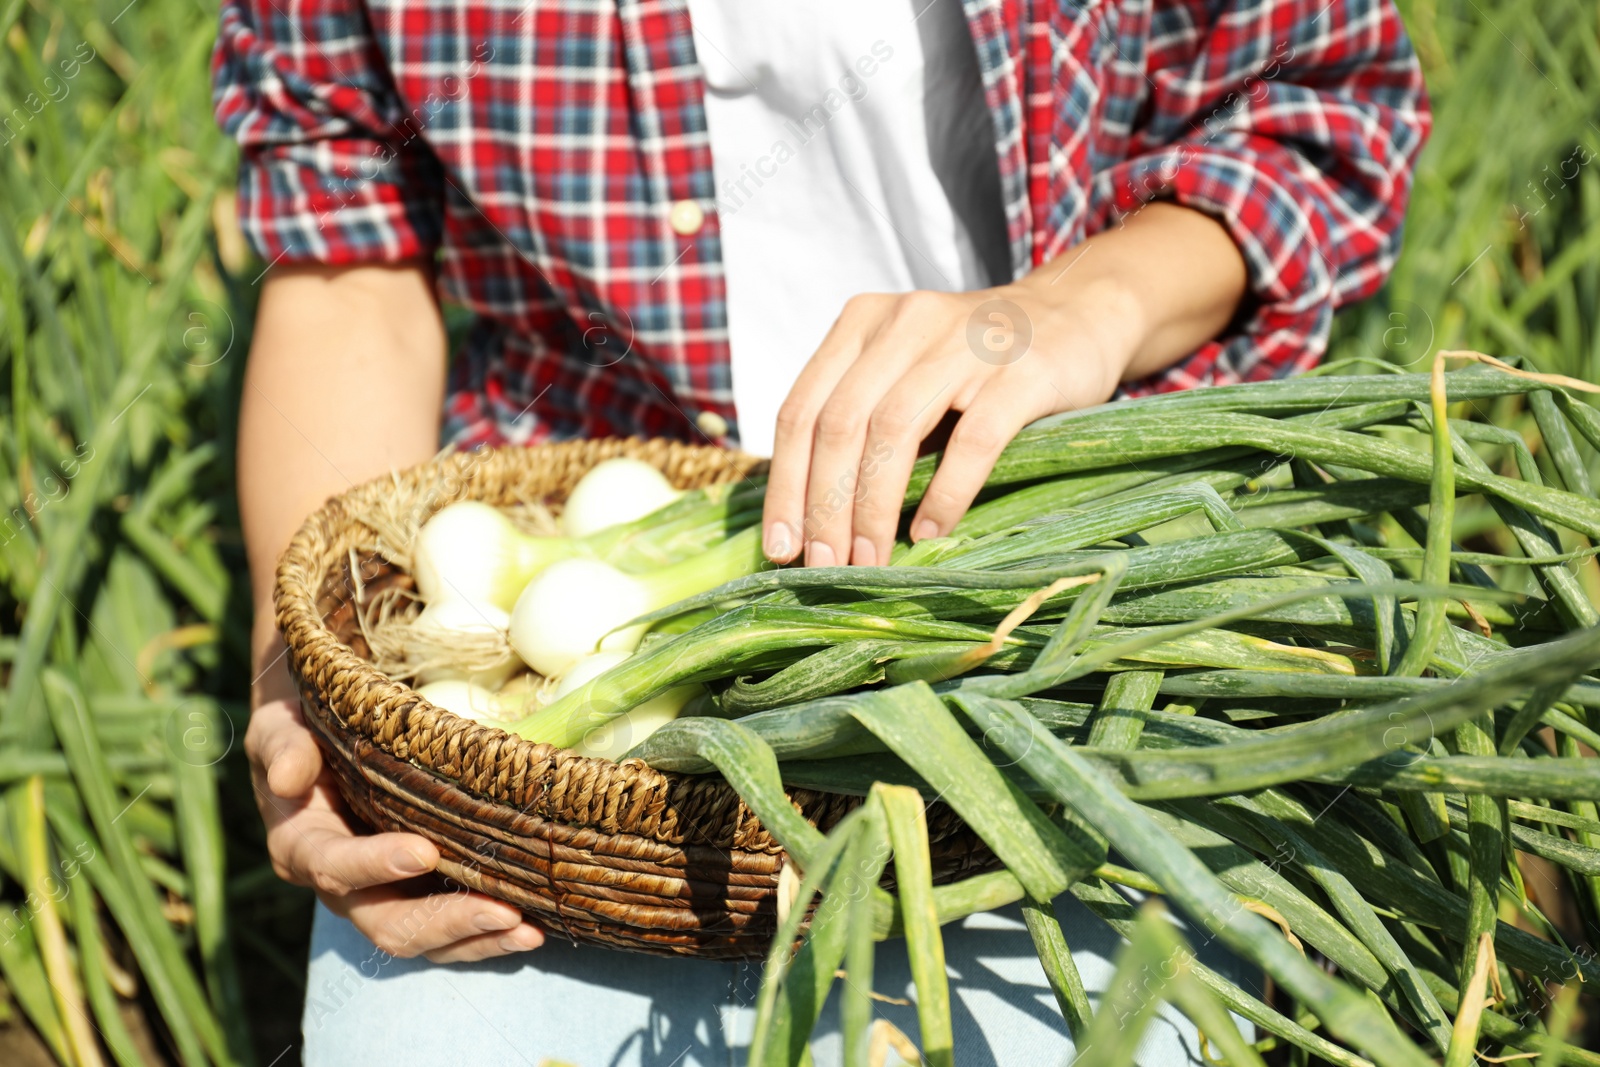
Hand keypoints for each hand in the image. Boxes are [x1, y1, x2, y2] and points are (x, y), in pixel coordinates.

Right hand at [248, 648, 544, 963]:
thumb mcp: (281, 726)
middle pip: (389, 923)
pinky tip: (533, 930)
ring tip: (528, 933)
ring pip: (428, 940)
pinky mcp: (420, 894)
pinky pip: (452, 930)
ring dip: (478, 941)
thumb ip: (283, 747)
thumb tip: (288, 780)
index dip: (376, 864)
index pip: (335, 865)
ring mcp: (385, 895)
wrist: (323, 738)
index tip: (424, 852)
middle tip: (502, 911)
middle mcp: (344, 886)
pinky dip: (489, 935)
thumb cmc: (303, 726)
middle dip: (446, 922)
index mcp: (303, 847)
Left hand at [760, 203, 1248, 566]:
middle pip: (841, 425)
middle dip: (824, 506)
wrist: (1079, 315)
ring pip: (895, 431)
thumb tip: (808, 522)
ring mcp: (965, 342)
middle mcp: (906, 323)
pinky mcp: (1021, 372)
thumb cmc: (978, 365)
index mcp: (862, 323)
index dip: (784, 484)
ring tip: (868, 564)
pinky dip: (946, 492)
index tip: (779, 547)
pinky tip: (930, 532)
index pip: (802, 409)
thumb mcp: (906, 372)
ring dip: (874, 509)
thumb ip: (861, 422)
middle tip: (823, 567)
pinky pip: (973, 439)